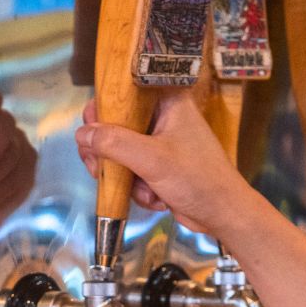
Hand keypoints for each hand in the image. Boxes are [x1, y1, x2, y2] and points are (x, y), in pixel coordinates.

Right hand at [76, 92, 247, 236]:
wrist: (223, 214)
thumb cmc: (198, 180)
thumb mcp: (152, 159)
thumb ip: (114, 144)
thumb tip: (82, 134)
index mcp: (167, 101)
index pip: (123, 92)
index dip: (103, 110)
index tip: (91, 133)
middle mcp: (163, 116)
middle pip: (115, 125)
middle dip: (107, 154)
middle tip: (99, 169)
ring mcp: (160, 142)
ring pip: (120, 152)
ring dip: (125, 176)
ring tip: (142, 190)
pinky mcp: (159, 164)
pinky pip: (132, 170)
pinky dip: (137, 187)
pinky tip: (155, 197)